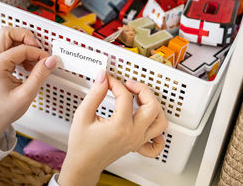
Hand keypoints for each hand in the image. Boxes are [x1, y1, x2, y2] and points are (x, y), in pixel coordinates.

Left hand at [0, 27, 56, 142]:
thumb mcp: (26, 94)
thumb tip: (50, 60)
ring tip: (33, 58)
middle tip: (38, 47)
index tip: (47, 61)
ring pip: (7, 37)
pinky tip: (28, 63)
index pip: (22, 49)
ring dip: (23, 43)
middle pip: (8, 32)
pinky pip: (8, 47)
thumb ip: (40, 75)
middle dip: (26, 37)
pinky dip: (20, 50)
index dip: (38, 53)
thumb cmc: (3, 110)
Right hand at [58, 71, 167, 185]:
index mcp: (120, 126)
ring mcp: (138, 140)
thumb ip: (95, 94)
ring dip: (154, 106)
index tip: (108, 81)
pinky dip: (159, 131)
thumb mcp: (83, 115)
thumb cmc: (82, 144)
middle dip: (142, 90)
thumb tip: (103, 78)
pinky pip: (157, 142)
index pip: (126, 96)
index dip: (116, 83)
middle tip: (130, 85)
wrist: (83, 164)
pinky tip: (149, 121)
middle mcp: (133, 134)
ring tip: (141, 99)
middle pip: (152, 106)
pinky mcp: (138, 145)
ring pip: (160, 121)